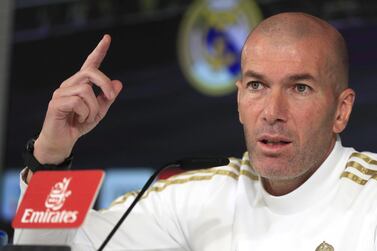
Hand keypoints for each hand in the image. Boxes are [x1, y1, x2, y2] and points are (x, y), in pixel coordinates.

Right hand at [33, 34, 122, 165]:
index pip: (90, 64)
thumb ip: (108, 98)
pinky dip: (85, 114)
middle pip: (91, 72)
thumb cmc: (79, 125)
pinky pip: (78, 102)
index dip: (99, 51)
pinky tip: (79, 120)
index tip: (107, 38)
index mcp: (80, 84)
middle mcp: (69, 84)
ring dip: (94, 108)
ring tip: (87, 118)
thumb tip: (118, 83)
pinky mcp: (56, 103)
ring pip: (86, 90)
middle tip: (110, 98)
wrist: (63, 142)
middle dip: (104, 84)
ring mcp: (61, 92)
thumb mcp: (99, 111)